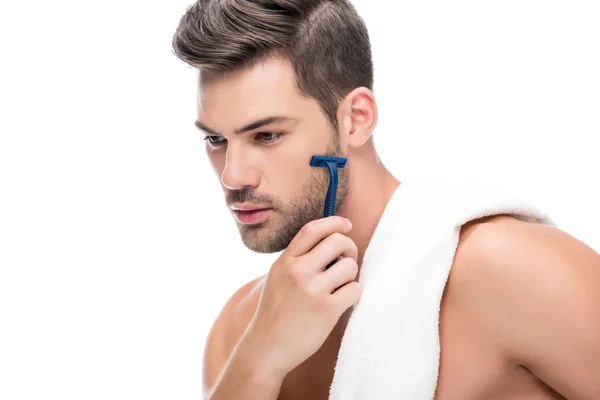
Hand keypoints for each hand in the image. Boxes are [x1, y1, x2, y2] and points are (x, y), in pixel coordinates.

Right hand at [241, 216, 361, 376]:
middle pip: (338, 241)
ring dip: (350, 276)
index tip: (346, 225)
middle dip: (349, 249)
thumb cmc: (276, 313)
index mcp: (285, 261)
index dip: (334, 222)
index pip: (313, 229)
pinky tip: (341, 303)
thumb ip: (298, 259)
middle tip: (346, 261)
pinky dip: (353, 295)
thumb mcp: (278, 277)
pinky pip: (355, 290)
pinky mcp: (327, 310)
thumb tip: (331, 241)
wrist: (266, 349)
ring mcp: (313, 290)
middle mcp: (298, 271)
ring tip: (339, 288)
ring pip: (350, 266)